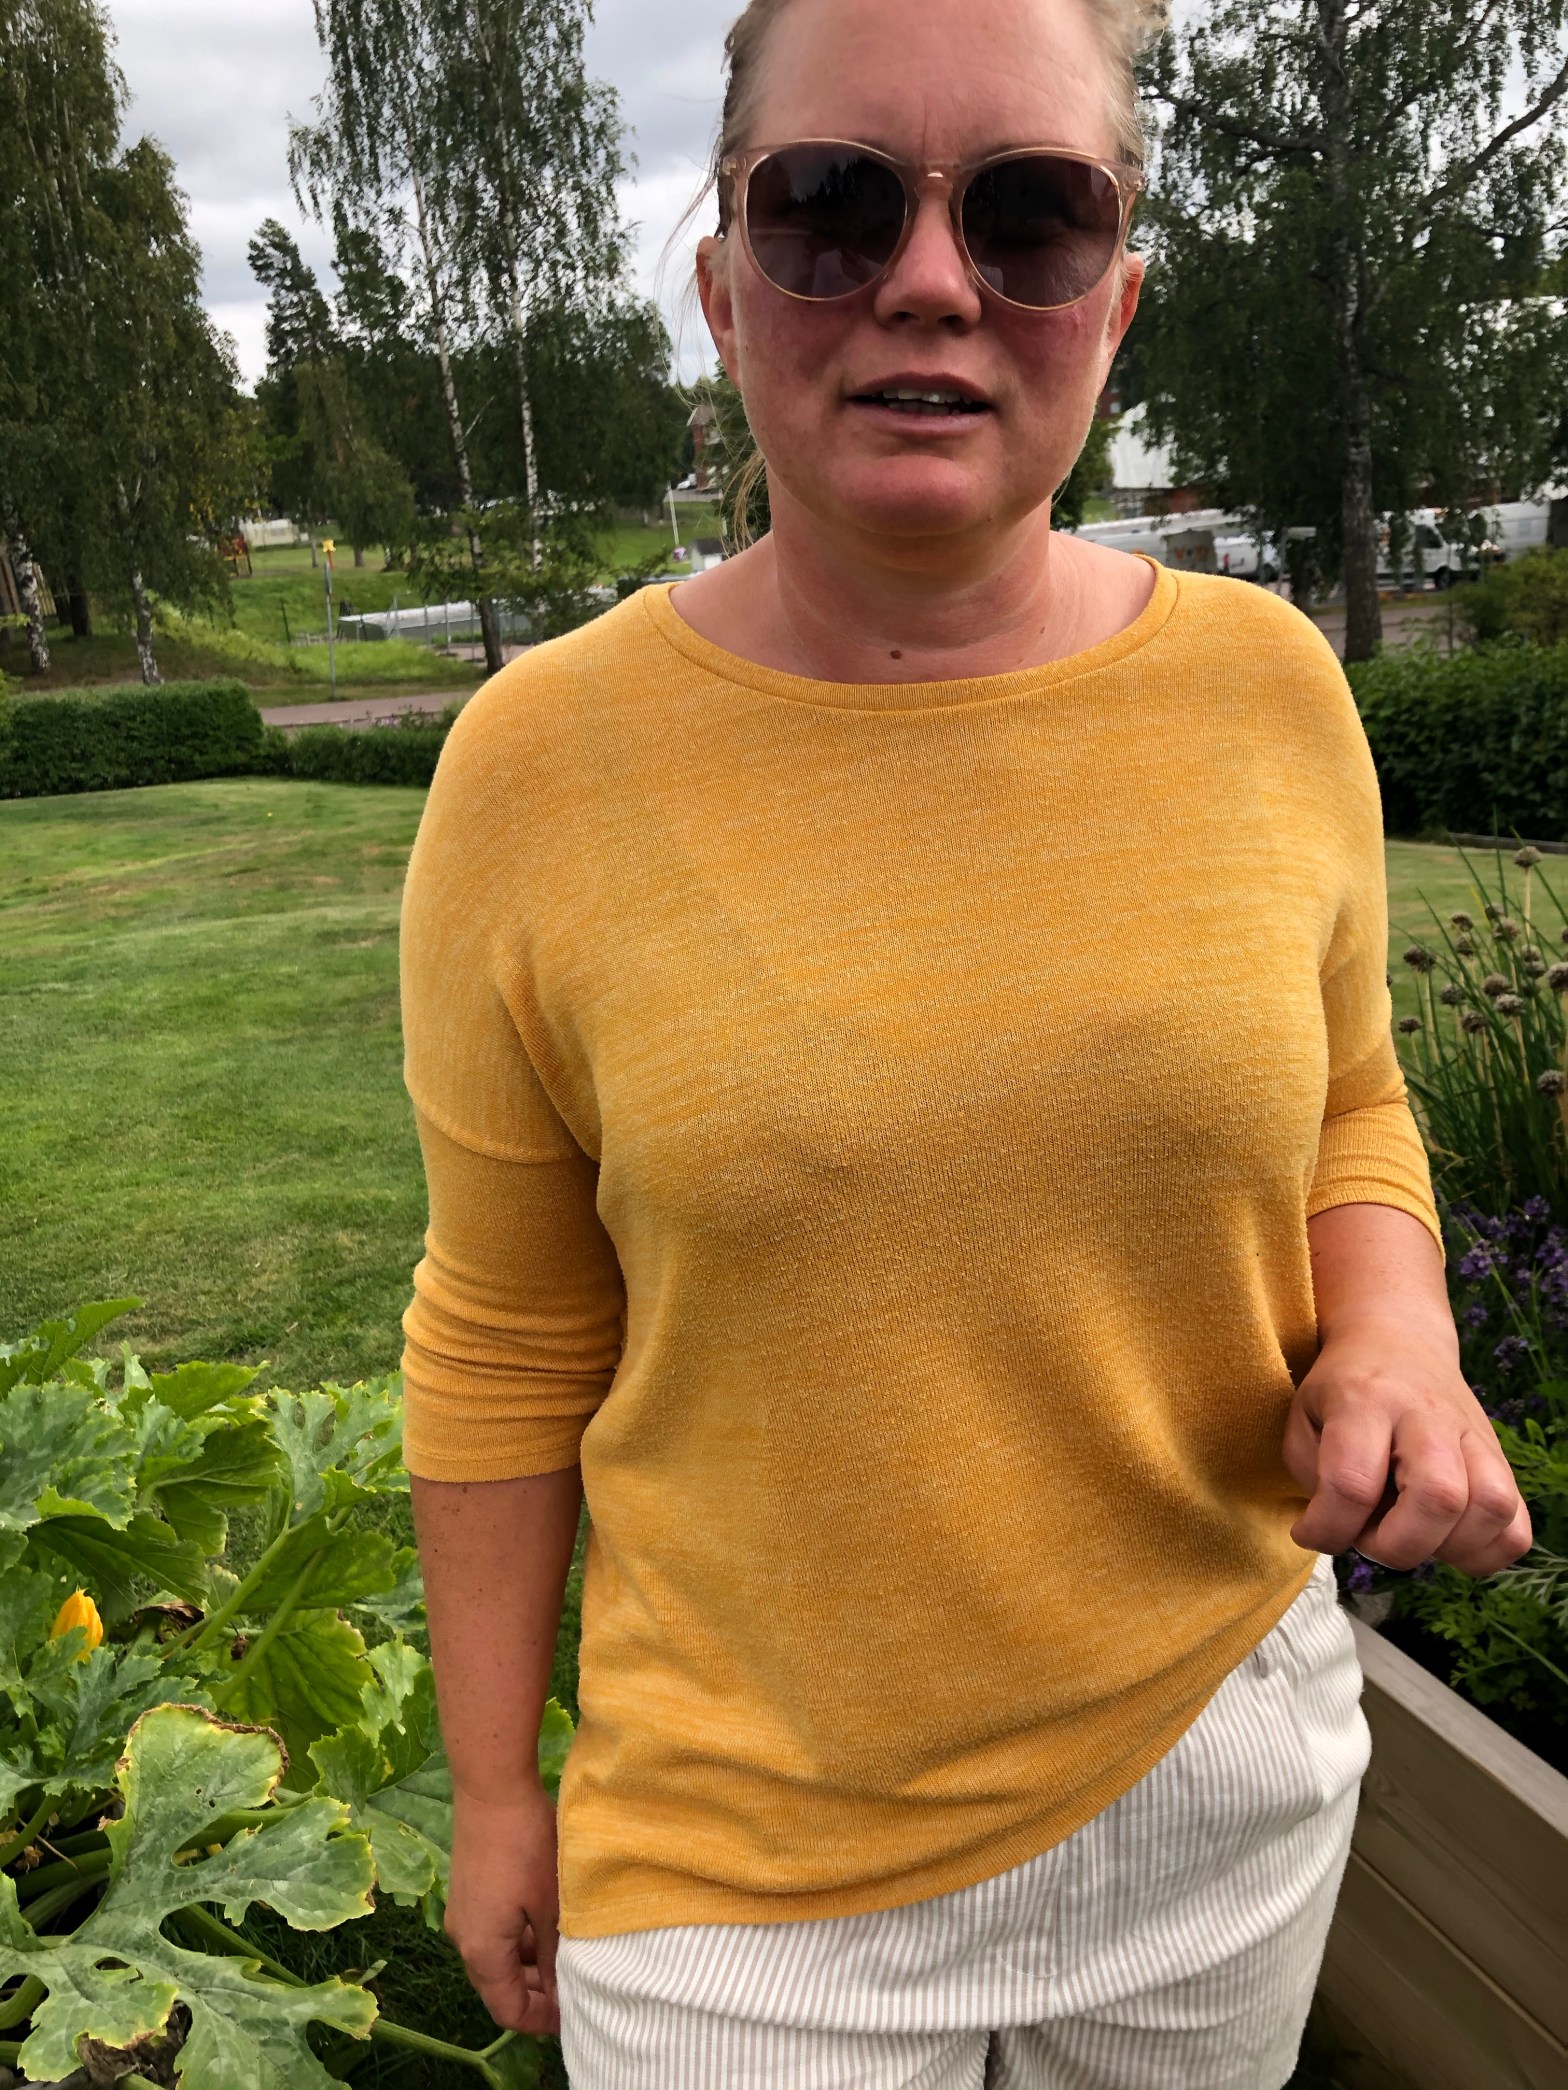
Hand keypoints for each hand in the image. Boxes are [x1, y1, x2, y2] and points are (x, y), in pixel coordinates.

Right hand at [444, 1781, 562, 2035]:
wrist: (491, 1786)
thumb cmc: (525, 1845)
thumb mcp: (550, 1905)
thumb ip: (556, 1954)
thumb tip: (565, 1992)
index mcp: (482, 1951)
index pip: (507, 2010)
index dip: (541, 2021)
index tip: (575, 2015)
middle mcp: (464, 1938)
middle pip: (499, 1987)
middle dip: (537, 1995)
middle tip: (577, 1989)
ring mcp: (463, 1912)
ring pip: (497, 1958)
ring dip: (530, 1965)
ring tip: (570, 1958)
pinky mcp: (469, 1890)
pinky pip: (494, 1932)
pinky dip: (520, 1940)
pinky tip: (549, 1925)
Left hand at [1285, 1314, 1532, 1574]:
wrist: (1399, 1339)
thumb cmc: (1343, 1389)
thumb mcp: (1302, 1418)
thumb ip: (1313, 1477)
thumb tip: (1343, 1533)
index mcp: (1365, 1400)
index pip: (1352, 1484)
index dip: (1328, 1529)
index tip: (1310, 1533)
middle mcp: (1427, 1414)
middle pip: (1438, 1497)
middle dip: (1397, 1545)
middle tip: (1368, 1536)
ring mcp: (1474, 1435)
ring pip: (1491, 1508)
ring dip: (1446, 1549)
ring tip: (1410, 1535)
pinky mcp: (1502, 1458)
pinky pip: (1517, 1526)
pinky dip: (1485, 1551)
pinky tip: (1447, 1539)